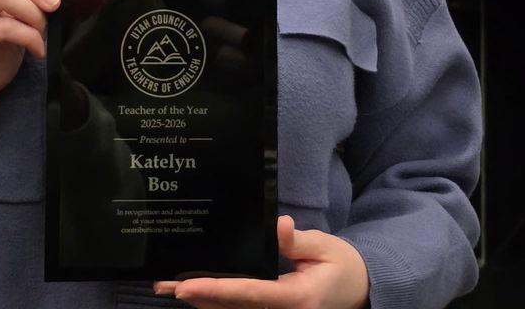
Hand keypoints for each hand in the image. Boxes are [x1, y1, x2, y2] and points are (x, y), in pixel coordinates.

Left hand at [154, 215, 368, 308]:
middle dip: (198, 297)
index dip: (216, 290)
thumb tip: (279, 225)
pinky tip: (196, 292)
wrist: (358, 291)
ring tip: (169, 288)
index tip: (187, 286)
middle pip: (233, 308)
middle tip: (165, 285)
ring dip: (203, 301)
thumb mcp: (324, 248)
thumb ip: (298, 241)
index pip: (250, 293)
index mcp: (296, 299)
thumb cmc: (341, 266)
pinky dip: (218, 302)